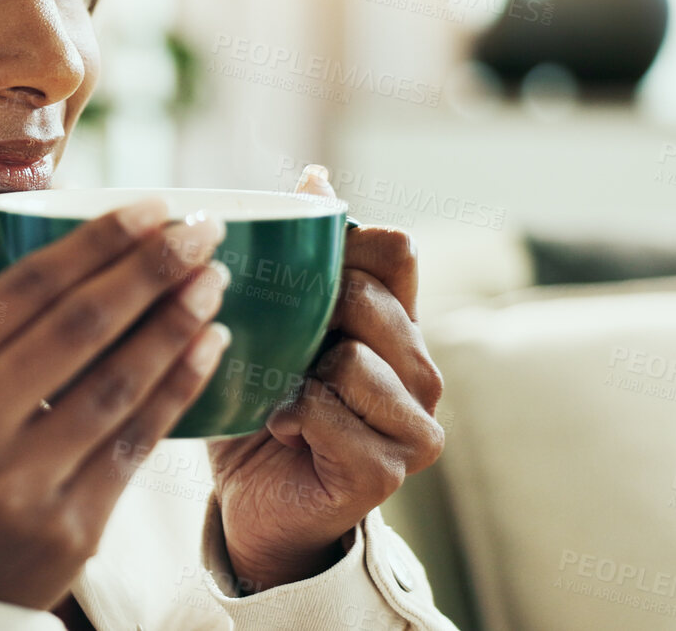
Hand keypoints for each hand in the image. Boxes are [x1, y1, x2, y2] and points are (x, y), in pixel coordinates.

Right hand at [0, 182, 234, 610]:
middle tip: (204, 228)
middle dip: (150, 268)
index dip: (96, 241)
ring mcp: (18, 482)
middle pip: (78, 326)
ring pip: (118, 382)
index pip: (25, 287)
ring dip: (176, 322)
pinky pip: (138, 441)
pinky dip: (180, 387)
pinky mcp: (70, 527)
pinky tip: (210, 346)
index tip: (153, 204)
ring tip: (215, 278)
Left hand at [204, 164, 444, 593]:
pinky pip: (333, 413)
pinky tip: (284, 430)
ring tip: (284, 396)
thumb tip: (315, 173)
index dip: (342, 246)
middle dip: (309, 316)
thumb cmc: (265, 405)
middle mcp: (421, 370)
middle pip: (370, 297)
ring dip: (299, 375)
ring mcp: (416, 423)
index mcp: (399, 323)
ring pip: (354, 358)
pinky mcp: (391, 469)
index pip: (396, 249)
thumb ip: (303, 258)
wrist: (254, 502)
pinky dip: (294, 417)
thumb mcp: (278, 323)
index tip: (296, 273)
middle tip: (282, 352)